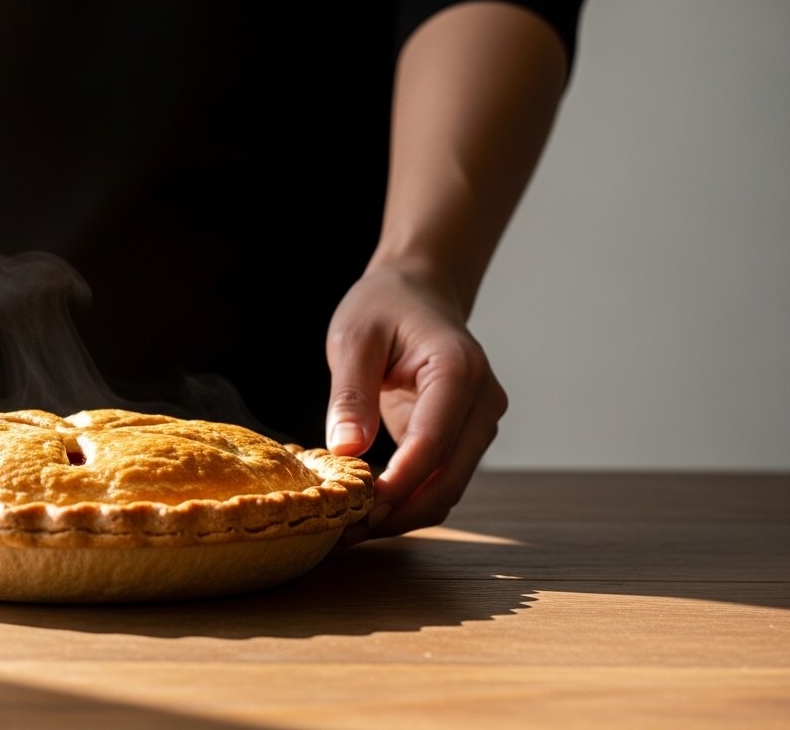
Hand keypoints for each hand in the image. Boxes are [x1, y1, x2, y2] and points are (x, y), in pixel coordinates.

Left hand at [324, 263, 507, 543]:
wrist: (418, 294)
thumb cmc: (384, 307)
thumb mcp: (354, 339)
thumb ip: (351, 393)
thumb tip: (347, 451)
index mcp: (459, 370)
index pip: (433, 443)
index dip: (398, 484)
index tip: (358, 510)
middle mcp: (482, 402)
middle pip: (448, 479)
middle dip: (398, 514)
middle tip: (343, 533)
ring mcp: (478, 425)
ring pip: (446, 491)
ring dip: (401, 517)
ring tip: (347, 529)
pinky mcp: (463, 440)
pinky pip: (439, 483)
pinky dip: (406, 504)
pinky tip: (364, 512)